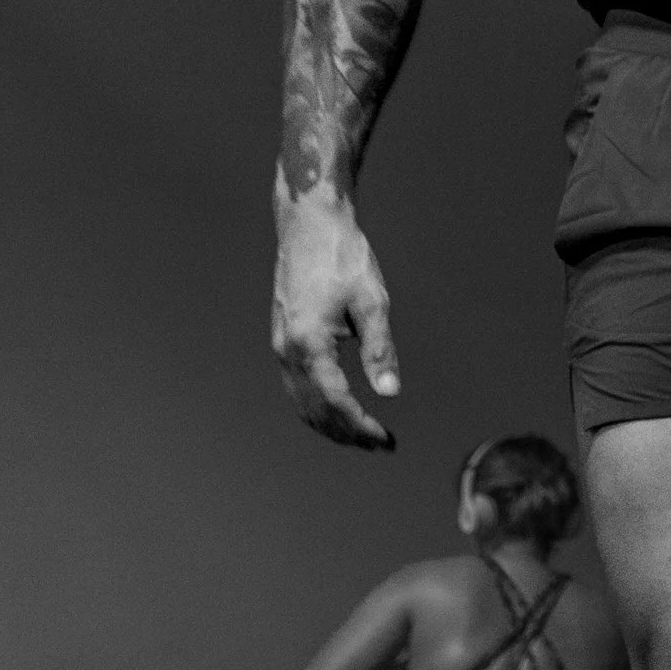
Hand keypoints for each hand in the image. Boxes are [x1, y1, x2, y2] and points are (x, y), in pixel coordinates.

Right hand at [272, 193, 399, 448]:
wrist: (309, 225)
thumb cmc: (344, 257)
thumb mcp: (372, 301)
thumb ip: (380, 349)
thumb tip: (389, 393)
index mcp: (309, 342)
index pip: (336, 402)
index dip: (361, 426)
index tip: (385, 440)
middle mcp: (287, 350)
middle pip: (315, 411)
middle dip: (347, 434)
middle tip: (381, 444)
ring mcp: (280, 346)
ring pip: (301, 403)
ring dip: (331, 425)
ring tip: (363, 435)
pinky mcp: (282, 339)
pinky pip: (295, 387)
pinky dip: (316, 407)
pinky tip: (339, 410)